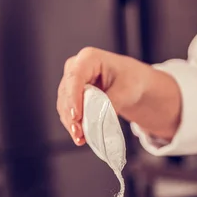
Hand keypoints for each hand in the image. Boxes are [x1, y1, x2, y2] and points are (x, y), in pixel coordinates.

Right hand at [56, 47, 181, 145]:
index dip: (73, 97)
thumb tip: (96, 119)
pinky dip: (73, 124)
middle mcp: (75, 68)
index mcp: (89, 58)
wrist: (132, 83)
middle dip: (71, 114)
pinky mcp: (71, 96)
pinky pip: (68, 111)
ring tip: (80, 138)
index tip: (76, 116)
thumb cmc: (131, 80)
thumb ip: (111, 102)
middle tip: (79, 133)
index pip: (75, 77)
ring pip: (64, 104)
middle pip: (67, 92)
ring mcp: (71, 82)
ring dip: (70, 122)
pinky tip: (80, 136)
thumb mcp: (126, 89)